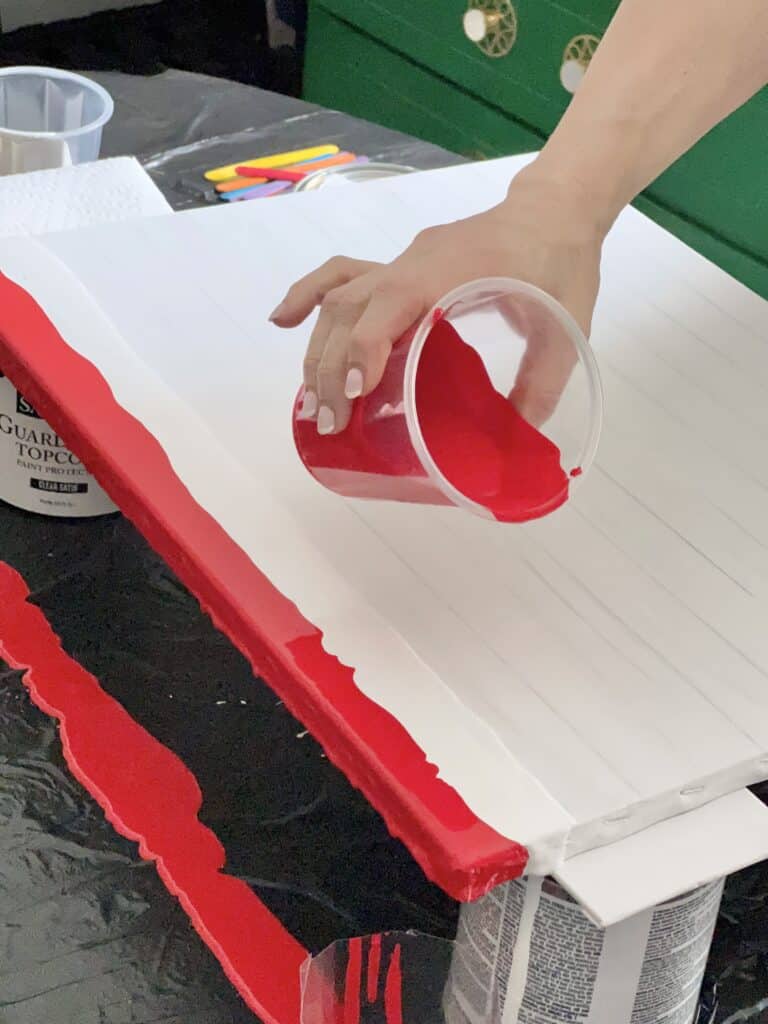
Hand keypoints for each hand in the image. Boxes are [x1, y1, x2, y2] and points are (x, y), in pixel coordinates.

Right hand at [270, 169, 604, 433]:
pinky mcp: (400, 265)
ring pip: (340, 298)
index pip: (389, 307)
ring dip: (318, 350)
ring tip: (313, 403)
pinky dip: (309, 296)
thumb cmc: (561, 263)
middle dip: (331, 369)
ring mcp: (402, 261)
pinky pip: (343, 274)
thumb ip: (543, 381)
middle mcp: (414, 264)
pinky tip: (282, 321)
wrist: (554, 209)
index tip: (356, 396)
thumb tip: (515, 434)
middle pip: (350, 309)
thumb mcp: (566, 326)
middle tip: (330, 424)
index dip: (365, 351)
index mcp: (451, 272)